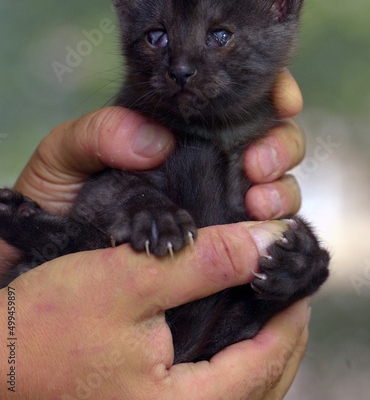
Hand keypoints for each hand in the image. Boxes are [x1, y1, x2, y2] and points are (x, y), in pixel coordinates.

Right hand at [0, 221, 310, 398]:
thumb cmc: (49, 323)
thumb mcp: (132, 278)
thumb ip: (206, 261)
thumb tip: (267, 242)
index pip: (266, 363)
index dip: (290, 316)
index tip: (297, 280)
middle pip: (263, 385)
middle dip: (283, 334)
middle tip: (288, 293)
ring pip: (241, 392)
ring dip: (262, 349)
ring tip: (267, 309)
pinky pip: (213, 390)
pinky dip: (234, 360)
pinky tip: (230, 334)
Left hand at [12, 68, 303, 218]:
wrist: (52, 248)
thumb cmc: (59, 191)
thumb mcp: (67, 150)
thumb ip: (99, 132)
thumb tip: (156, 141)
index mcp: (178, 120)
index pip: (238, 92)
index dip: (272, 88)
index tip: (282, 101)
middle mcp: (206, 153)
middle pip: (269, 136)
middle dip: (280, 145)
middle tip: (257, 165)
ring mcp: (215, 192)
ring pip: (276, 181)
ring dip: (281, 188)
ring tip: (259, 201)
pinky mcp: (218, 231)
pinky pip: (259, 225)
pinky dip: (272, 221)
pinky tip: (256, 223)